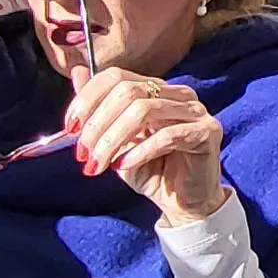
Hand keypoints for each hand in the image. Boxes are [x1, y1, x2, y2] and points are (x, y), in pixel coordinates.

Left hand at [67, 67, 229, 225]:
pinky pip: (167, 135)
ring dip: (113, 139)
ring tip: (98, 163)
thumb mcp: (116, 142)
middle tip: (83, 152)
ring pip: (144, 110)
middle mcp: (177, 93)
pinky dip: (139, 151)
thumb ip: (99, 110)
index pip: (116, 77)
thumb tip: (77, 73)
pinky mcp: (207, 132)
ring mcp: (195, 110)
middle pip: (127, 91)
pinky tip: (123, 166)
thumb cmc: (152, 171)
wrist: (184, 203)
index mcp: (155, 89)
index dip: (87, 98)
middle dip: (97, 123)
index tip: (70, 127)